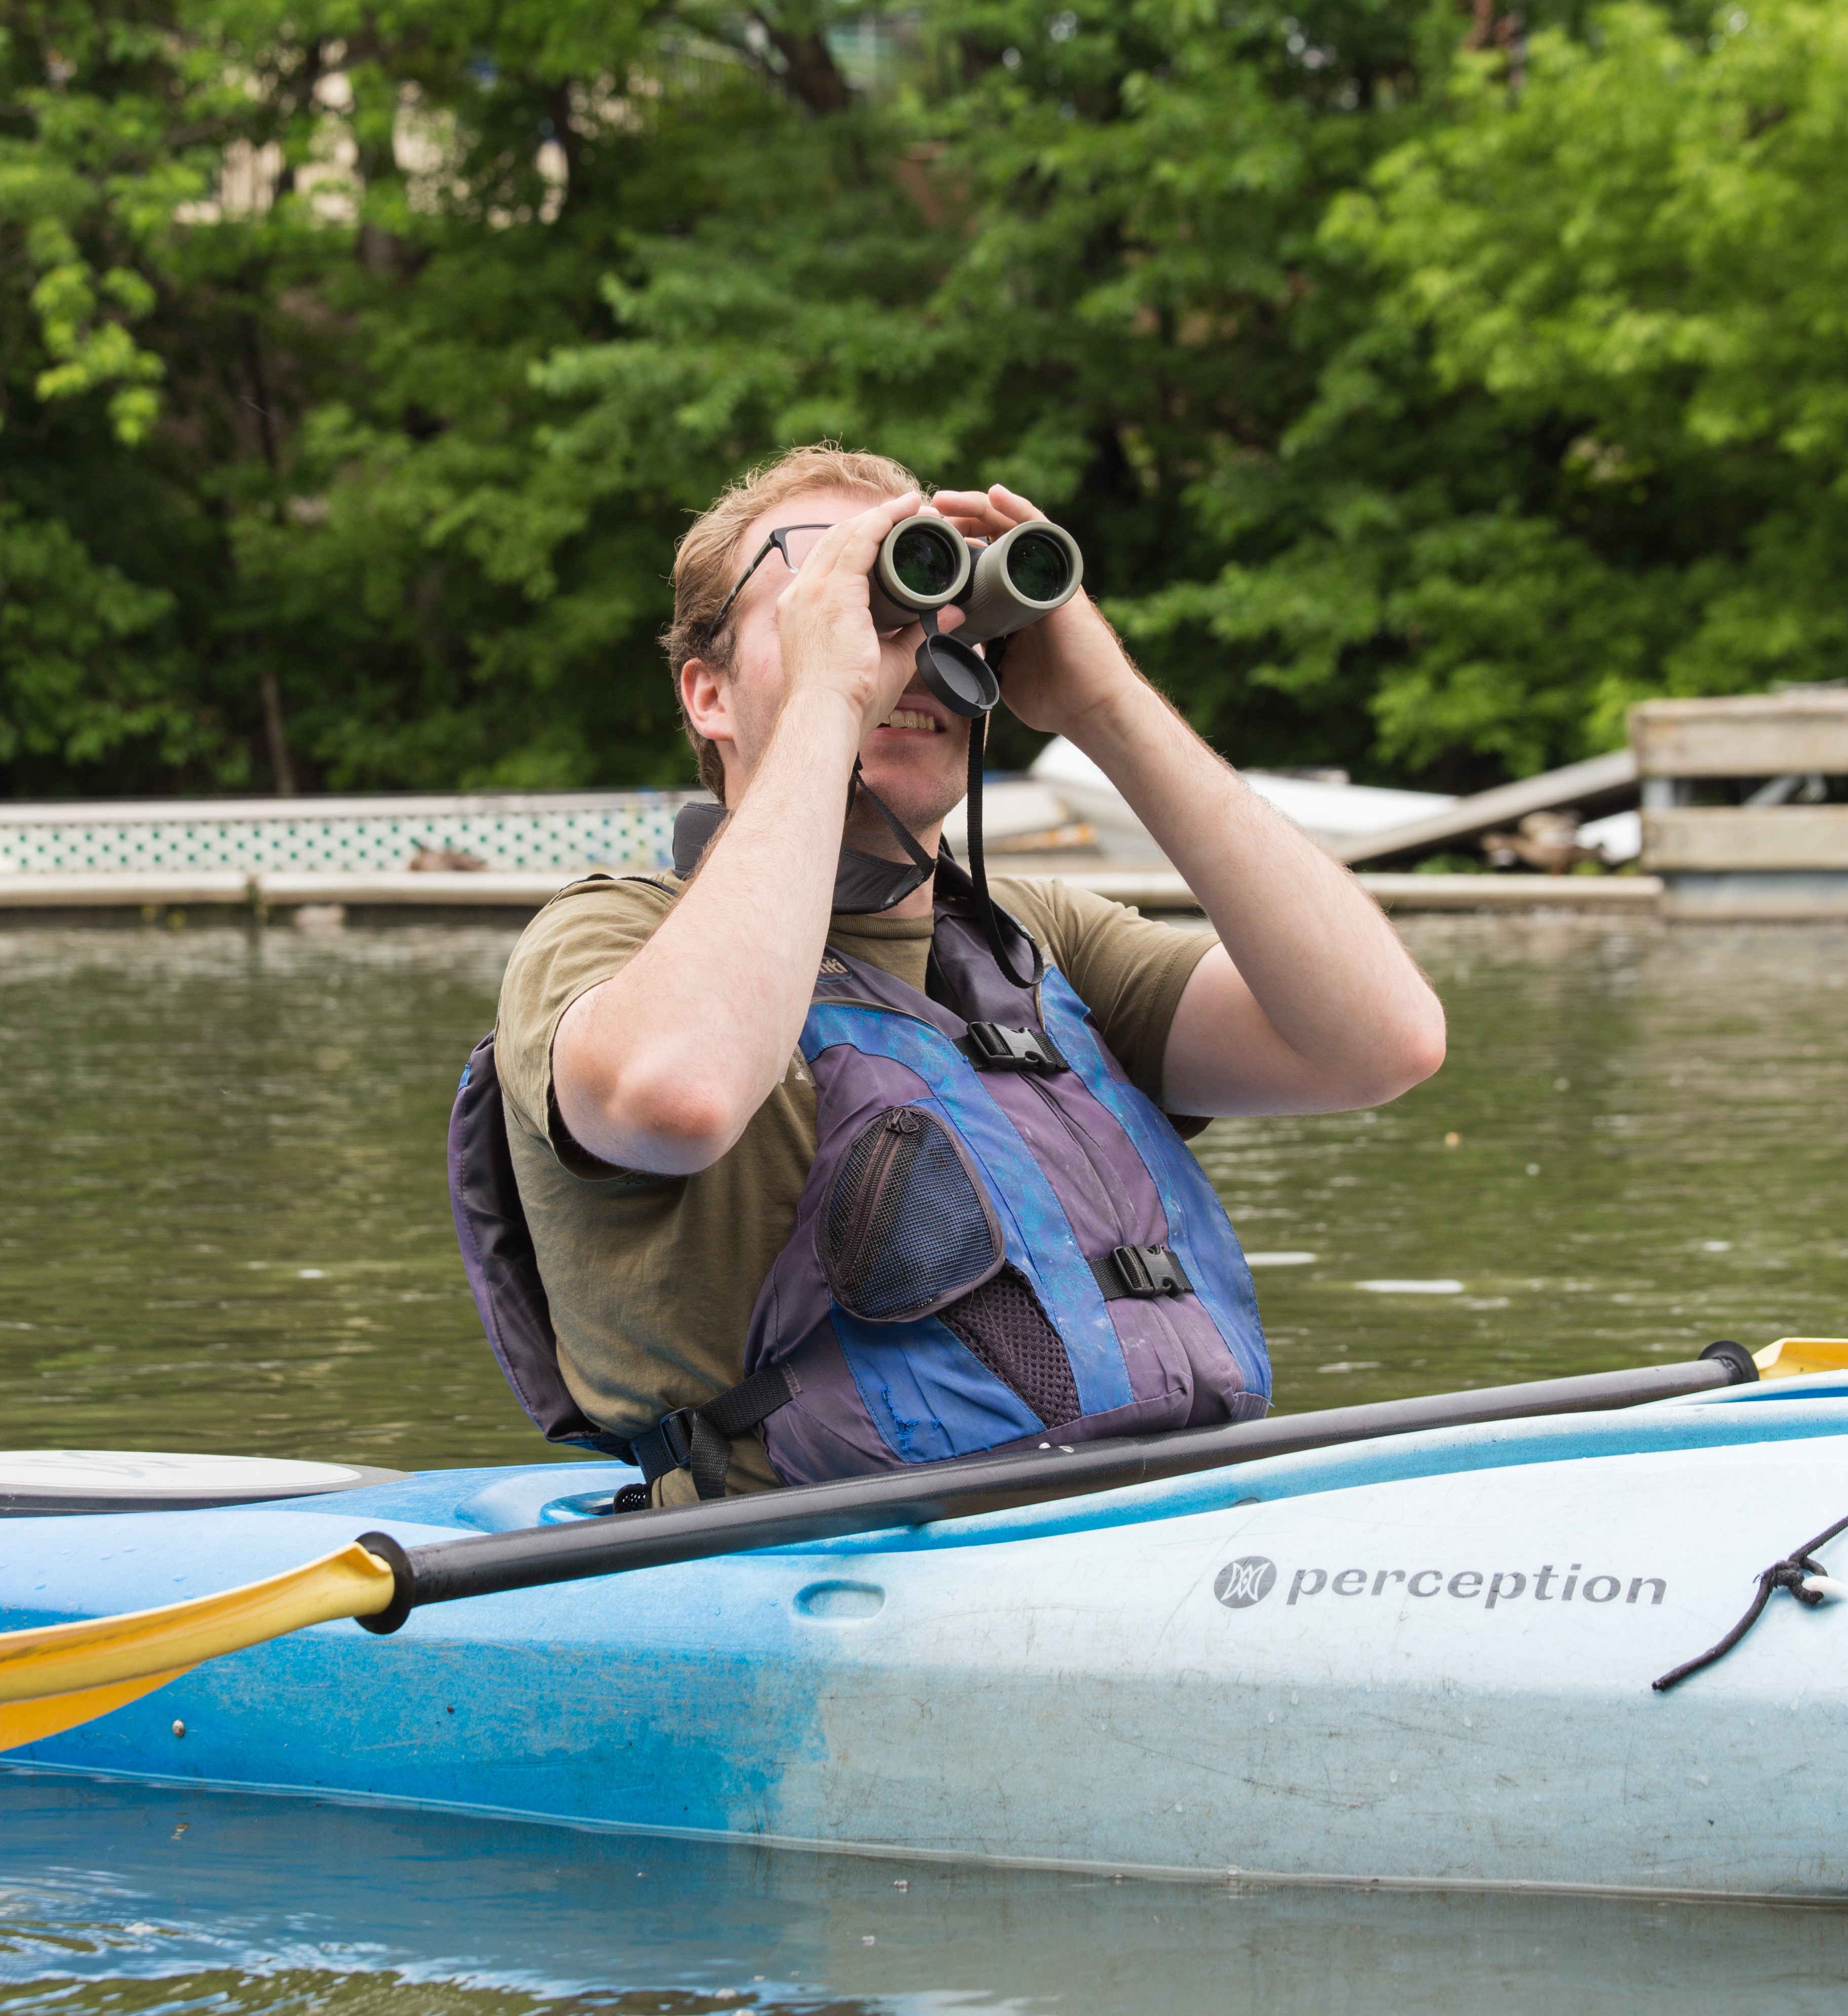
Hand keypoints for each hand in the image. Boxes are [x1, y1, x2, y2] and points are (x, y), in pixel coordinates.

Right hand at [774, 491, 925, 740]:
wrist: (827, 718)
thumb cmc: (851, 702)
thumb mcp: (889, 660)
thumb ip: (917, 633)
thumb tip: (951, 614)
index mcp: (805, 610)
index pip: (831, 560)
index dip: (863, 539)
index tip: (894, 532)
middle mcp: (801, 594)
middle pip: (837, 539)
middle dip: (875, 520)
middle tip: (912, 513)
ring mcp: (813, 590)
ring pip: (848, 533)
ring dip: (884, 515)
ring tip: (916, 507)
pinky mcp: (831, 592)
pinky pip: (860, 541)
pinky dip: (884, 521)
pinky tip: (905, 510)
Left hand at [931, 482, 1137, 739]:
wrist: (1089, 707)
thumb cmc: (1052, 696)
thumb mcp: (999, 667)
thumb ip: (979, 649)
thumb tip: (949, 645)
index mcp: (1007, 600)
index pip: (974, 562)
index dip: (945, 550)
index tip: (913, 547)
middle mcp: (1025, 581)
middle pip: (986, 537)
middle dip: (953, 522)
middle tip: (922, 515)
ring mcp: (1043, 575)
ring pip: (1007, 526)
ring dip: (976, 507)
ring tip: (945, 499)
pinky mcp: (1059, 575)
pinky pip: (1038, 531)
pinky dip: (1017, 510)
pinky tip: (995, 493)